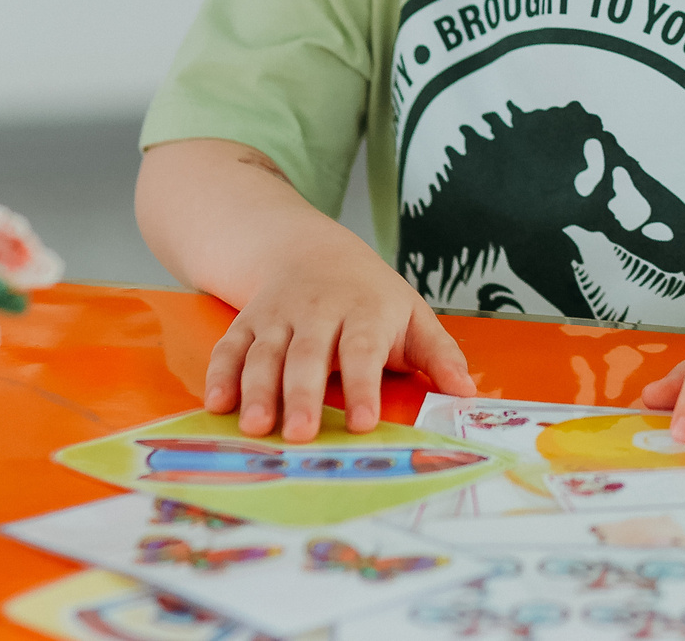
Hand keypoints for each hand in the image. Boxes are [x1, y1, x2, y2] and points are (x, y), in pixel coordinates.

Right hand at [203, 238, 475, 438]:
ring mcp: (278, 316)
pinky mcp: (247, 322)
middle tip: (300, 435)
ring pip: (265, 353)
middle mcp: (318, 312)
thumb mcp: (411, 314)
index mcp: (365, 311)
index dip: (362, 387)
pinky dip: (221, 373)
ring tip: (256, 427)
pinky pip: (230, 347)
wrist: (309, 249)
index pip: (363, 351)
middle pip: (308, 355)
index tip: (362, 423)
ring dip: (257, 390)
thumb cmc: (370, 296)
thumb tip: (467, 392)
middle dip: (303, 395)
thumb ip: (439, 354)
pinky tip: (218, 405)